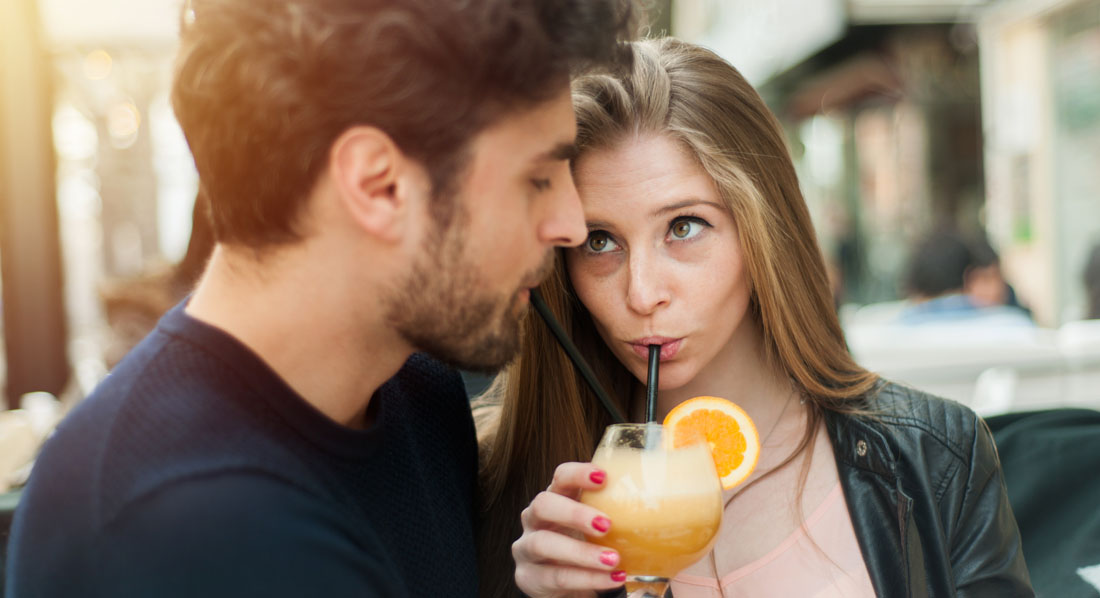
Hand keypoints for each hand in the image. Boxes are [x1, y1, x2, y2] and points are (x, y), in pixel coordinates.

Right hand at [513, 462, 625, 597]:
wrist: (567, 586)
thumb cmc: (587, 547)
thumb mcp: (598, 528)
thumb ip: (619, 514)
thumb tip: (670, 506)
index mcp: (555, 499)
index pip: (560, 477)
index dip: (577, 474)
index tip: (603, 477)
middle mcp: (535, 519)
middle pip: (543, 505)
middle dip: (574, 513)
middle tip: (606, 524)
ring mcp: (526, 548)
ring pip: (543, 543)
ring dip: (581, 552)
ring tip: (613, 559)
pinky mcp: (529, 577)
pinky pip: (556, 576)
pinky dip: (587, 578)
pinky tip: (613, 579)